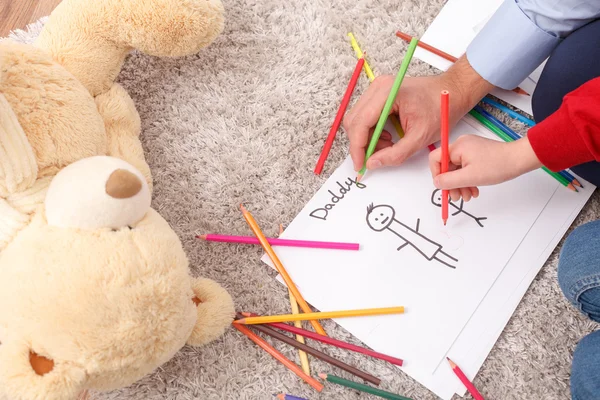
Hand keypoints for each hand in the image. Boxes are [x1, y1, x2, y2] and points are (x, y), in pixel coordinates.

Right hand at [343, 56, 493, 171]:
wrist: (451, 92)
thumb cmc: (441, 108)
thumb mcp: (420, 137)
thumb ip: (395, 154)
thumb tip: (372, 163)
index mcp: (387, 93)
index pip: (360, 123)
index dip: (357, 147)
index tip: (360, 165)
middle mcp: (378, 87)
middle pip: (354, 121)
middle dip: (361, 144)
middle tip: (374, 158)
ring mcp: (377, 89)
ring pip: (357, 119)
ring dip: (366, 138)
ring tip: (387, 146)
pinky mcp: (378, 94)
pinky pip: (364, 116)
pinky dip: (371, 131)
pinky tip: (387, 136)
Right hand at [429, 135, 541, 200]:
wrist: (519, 160)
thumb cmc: (497, 166)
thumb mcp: (469, 177)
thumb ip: (449, 181)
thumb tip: (436, 183)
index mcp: (457, 147)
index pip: (436, 159)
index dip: (437, 174)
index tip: (444, 187)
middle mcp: (461, 145)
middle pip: (447, 166)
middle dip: (451, 184)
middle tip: (457, 197)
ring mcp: (469, 149)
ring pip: (457, 170)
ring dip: (460, 185)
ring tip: (468, 196)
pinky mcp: (476, 154)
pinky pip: (466, 168)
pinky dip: (468, 180)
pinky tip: (474, 190)